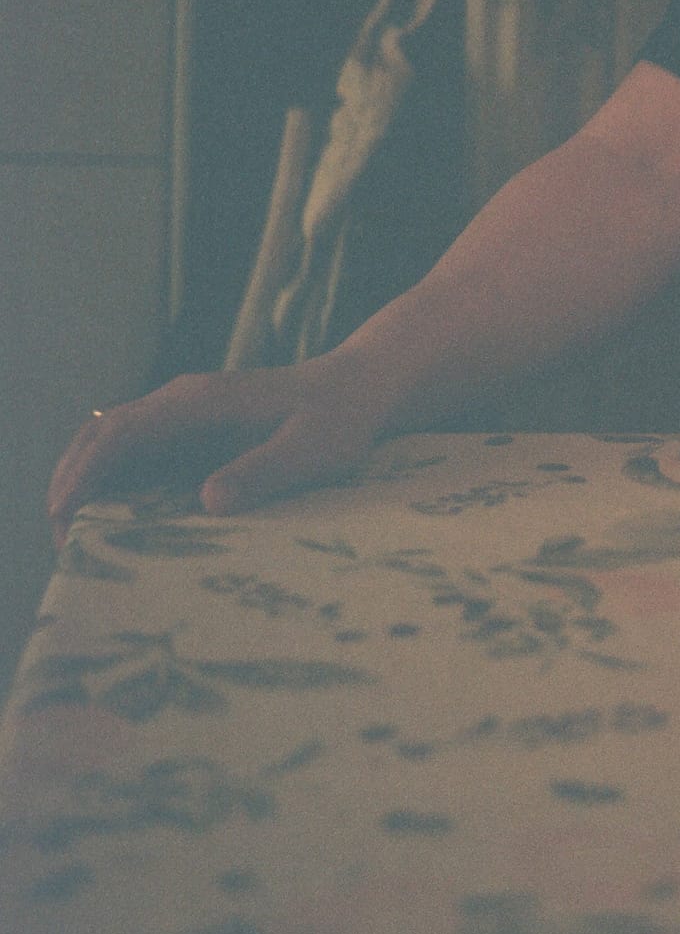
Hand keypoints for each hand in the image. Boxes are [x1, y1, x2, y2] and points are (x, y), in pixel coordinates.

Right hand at [47, 360, 393, 543]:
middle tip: (65, 547)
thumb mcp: (313, 449)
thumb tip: (207, 502)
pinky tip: (115, 525)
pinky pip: (136, 453)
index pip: (120, 433)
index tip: (66, 520)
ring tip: (78, 543)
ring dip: (84, 484)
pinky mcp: (192, 430)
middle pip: (99, 437)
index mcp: (199, 401)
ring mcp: (183, 413)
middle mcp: (180, 401)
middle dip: (70, 485)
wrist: (360, 385)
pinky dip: (111, 483)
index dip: (85, 476)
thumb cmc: (341, 416)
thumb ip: (264, 472)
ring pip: (109, 443)